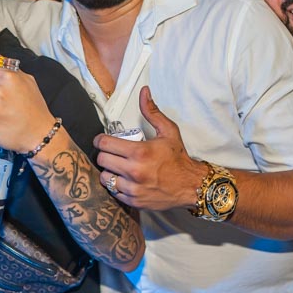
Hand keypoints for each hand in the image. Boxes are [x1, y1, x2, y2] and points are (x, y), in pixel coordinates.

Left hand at [93, 86, 205, 209]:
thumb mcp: (168, 131)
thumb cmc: (178, 157)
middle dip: (104, 154)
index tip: (103, 140)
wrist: (191, 185)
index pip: (104, 144)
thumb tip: (144, 91)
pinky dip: (117, 186)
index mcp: (139, 152)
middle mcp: (134, 171)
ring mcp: (133, 189)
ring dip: (109, 171)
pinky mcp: (134, 201)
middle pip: (101, 160)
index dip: (100, 140)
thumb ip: (152, 111)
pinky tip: (125, 180)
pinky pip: (114, 192)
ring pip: (105, 178)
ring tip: (118, 168)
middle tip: (111, 153)